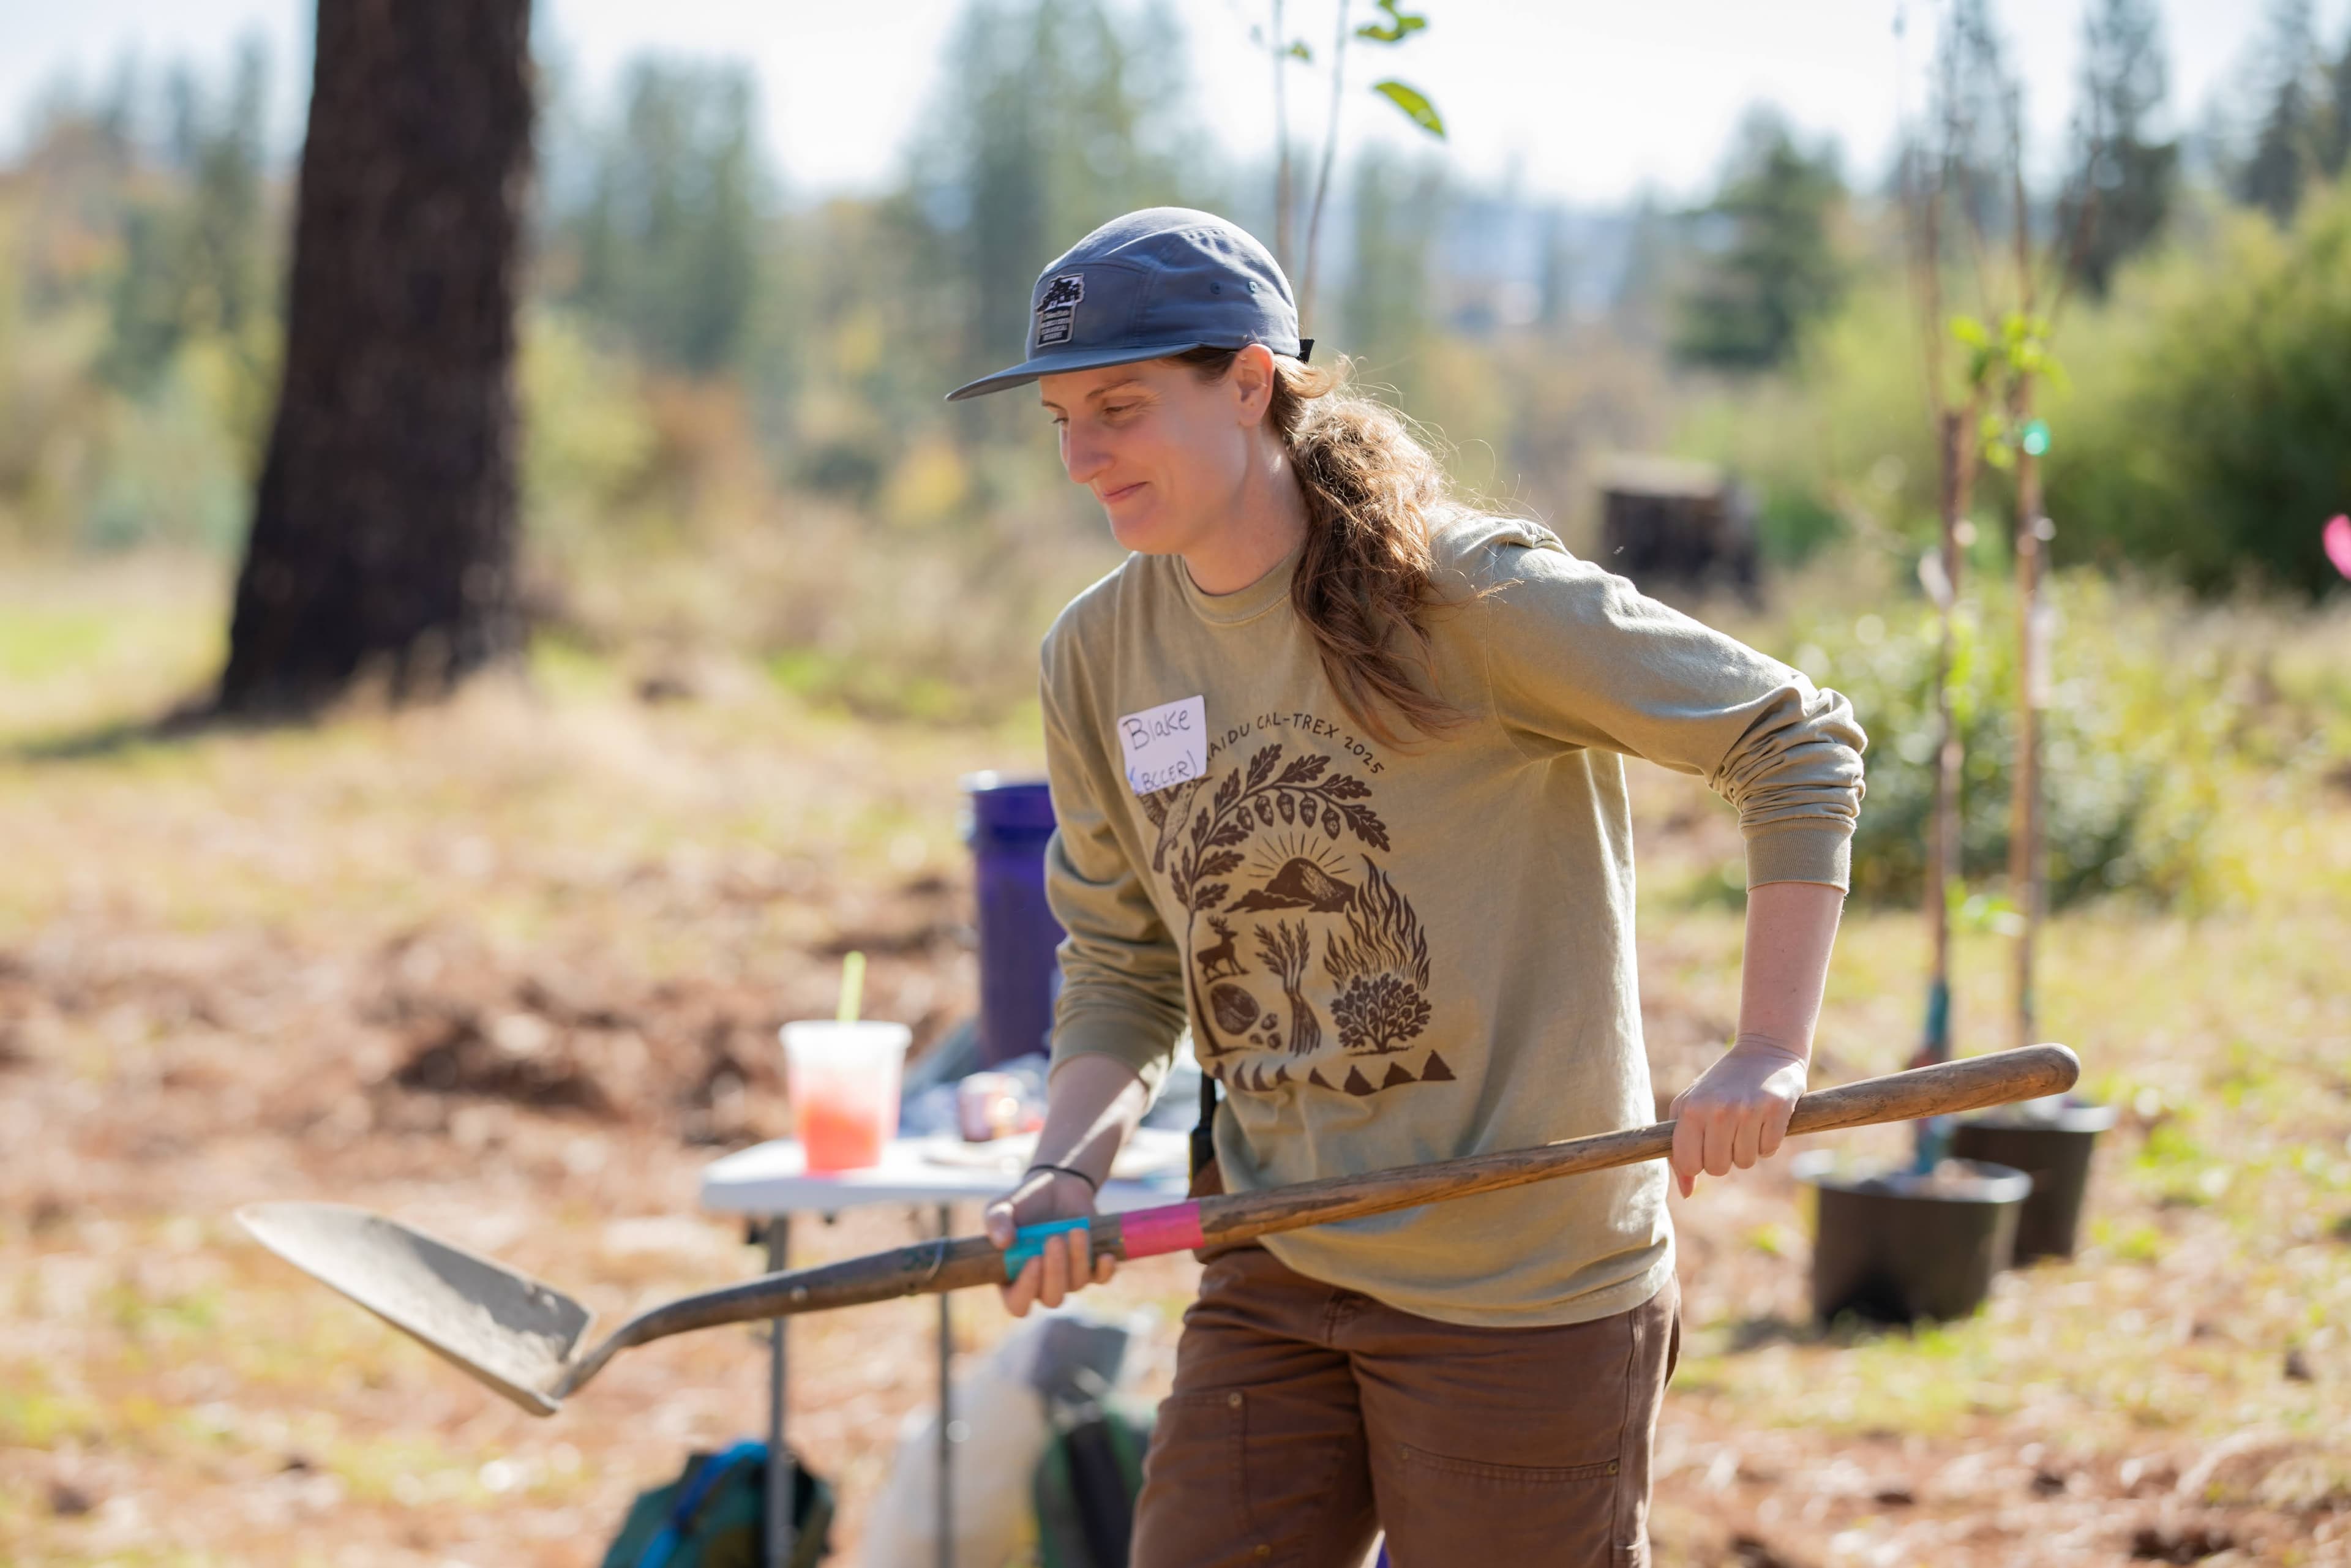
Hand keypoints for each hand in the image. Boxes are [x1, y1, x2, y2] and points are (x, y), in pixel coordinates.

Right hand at [983, 1168, 1114, 1316]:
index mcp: (1013, 1279)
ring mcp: (1068, 1277)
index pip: (1018, 1304)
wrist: (1054, 1186)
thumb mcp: (1001, 1208)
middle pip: (1052, 1299)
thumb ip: (995, 1222)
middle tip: (1054, 1240)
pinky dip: (1105, 1271)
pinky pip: (1102, 1279)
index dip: (1026, 1290)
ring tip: (1075, 1230)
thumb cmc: (1022, 1203)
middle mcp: (1042, 1285)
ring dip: (1077, 1259)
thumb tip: (1003, 1243)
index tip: (1033, 1260)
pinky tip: (1105, 1255)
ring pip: (1077, 1285)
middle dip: (1055, 1272)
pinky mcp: (1091, 1266)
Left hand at [1667, 1037, 1807, 1197]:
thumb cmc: (1720, 1086)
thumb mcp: (1690, 1108)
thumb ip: (1680, 1149)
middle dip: (1724, 1157)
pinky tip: (1764, 1120)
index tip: (1705, 1148)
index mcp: (1691, 1109)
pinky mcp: (1777, 1109)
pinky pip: (1769, 1150)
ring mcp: (1748, 1109)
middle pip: (1718, 1168)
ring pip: (1746, 1162)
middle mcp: (1718, 1110)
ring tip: (1746, 1123)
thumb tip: (1685, 1193)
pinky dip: (1767, 1141)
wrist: (1764, 1051)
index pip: (1690, 1164)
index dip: (1698, 1163)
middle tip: (1728, 1133)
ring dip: (1747, 1149)